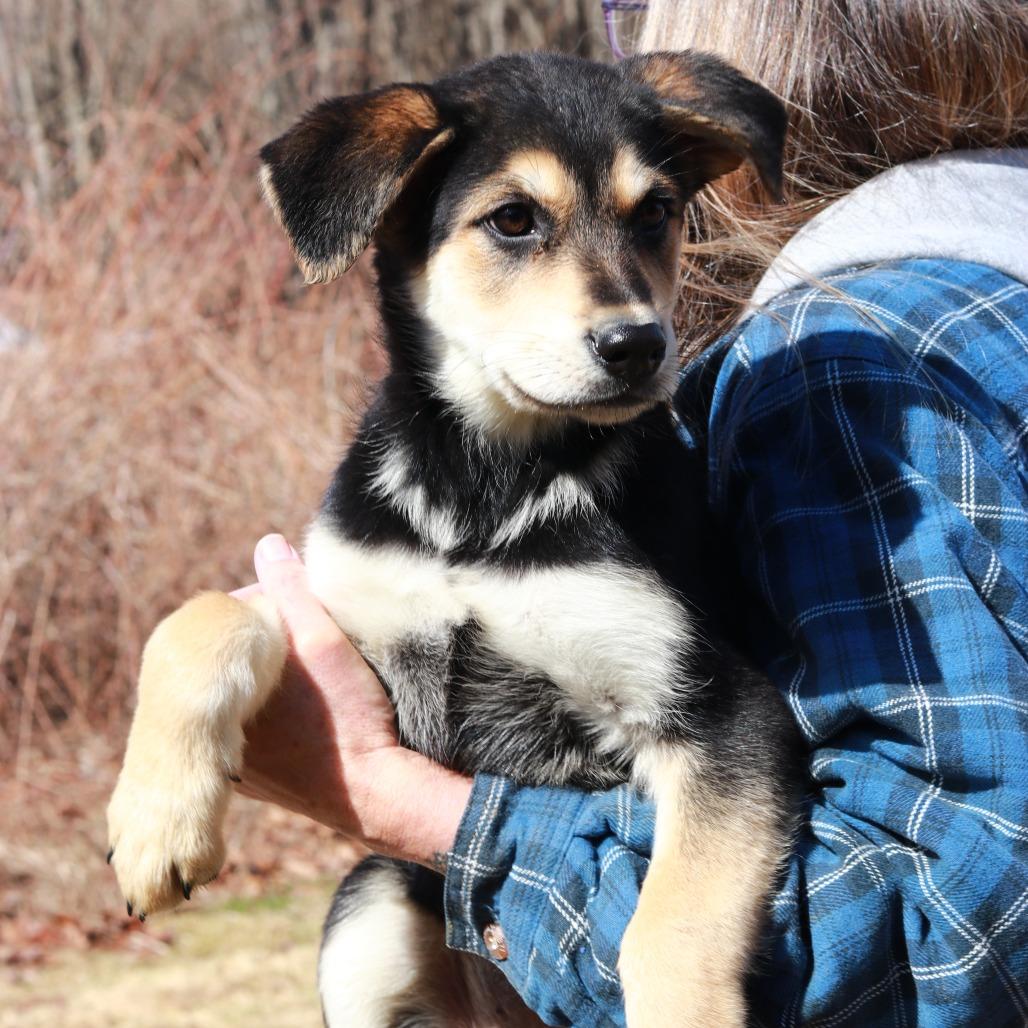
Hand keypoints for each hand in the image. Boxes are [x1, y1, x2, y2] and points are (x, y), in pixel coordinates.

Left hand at [233, 534, 471, 867]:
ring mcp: (226, 755)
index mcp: (217, 685)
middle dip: (265, 634)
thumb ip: (291, 591)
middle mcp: (209, 723)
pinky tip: (300, 705)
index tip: (301, 598)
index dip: (267, 599)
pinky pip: (245, 725)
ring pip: (239, 690)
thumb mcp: (324, 642)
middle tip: (308, 628)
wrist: (374, 792)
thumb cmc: (349, 715)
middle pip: (233, 655)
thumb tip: (268, 544)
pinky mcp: (246, 778)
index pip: (229, 619)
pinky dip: (267, 707)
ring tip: (307, 664)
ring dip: (266, 670)